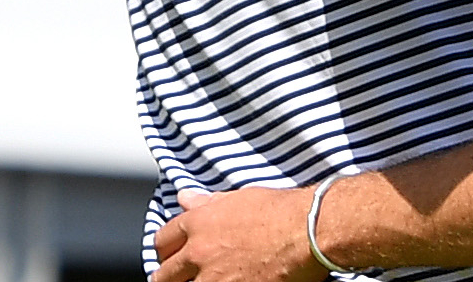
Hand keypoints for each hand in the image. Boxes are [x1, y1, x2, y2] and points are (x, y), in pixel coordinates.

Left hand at [151, 186, 323, 281]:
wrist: (309, 231)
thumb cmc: (282, 211)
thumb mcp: (241, 198)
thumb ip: (209, 203)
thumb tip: (186, 198)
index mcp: (198, 224)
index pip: (163, 240)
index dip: (165, 250)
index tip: (170, 255)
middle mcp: (199, 253)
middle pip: (164, 275)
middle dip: (168, 276)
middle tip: (176, 278)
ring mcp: (214, 279)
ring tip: (210, 280)